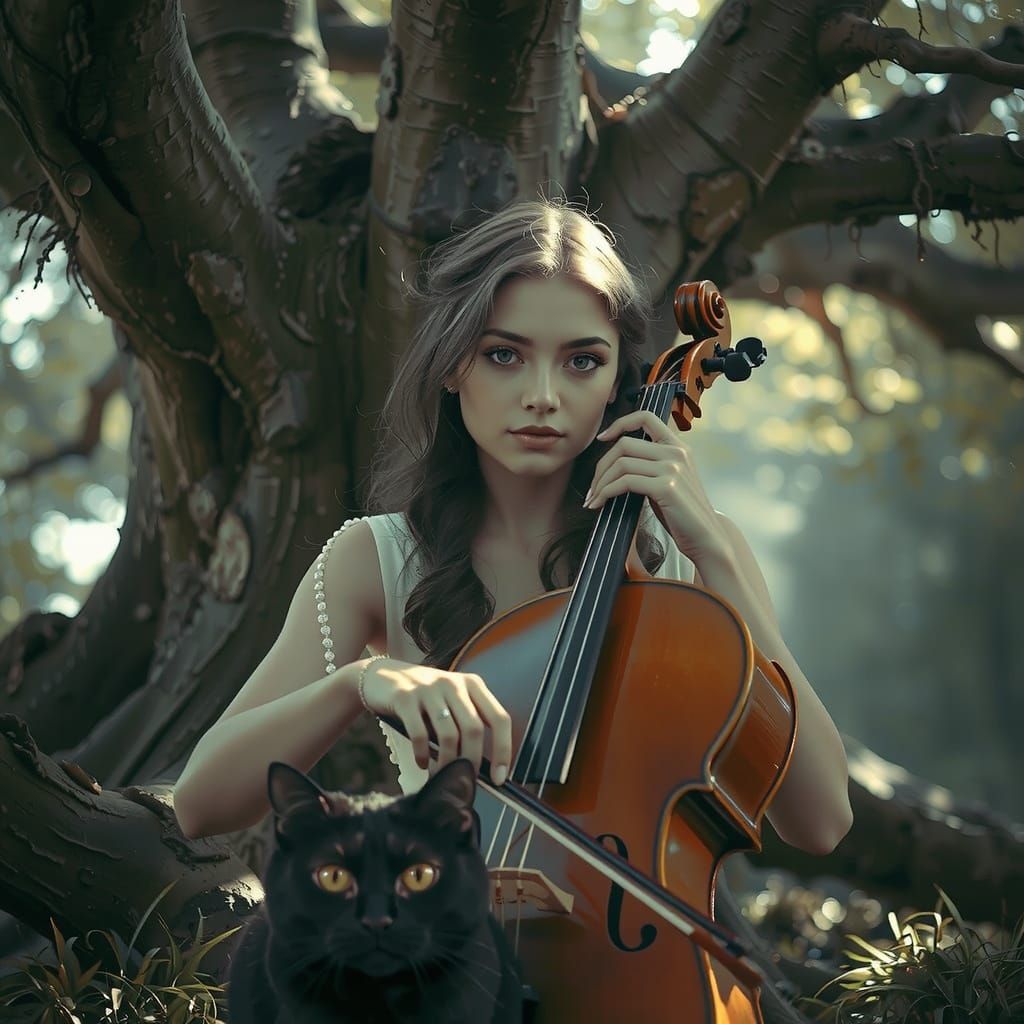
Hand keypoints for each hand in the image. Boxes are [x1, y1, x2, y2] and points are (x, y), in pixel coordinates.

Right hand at [360, 659, 511, 784]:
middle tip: (464, 781)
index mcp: (472, 684)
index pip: (499, 718)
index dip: (504, 750)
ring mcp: (429, 689)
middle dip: (471, 762)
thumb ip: (466, 723)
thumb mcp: (451, 701)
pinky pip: (420, 734)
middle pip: (474, 729)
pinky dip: (422, 755)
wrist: (381, 677)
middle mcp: (453, 683)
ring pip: (449, 735)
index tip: (500, 777)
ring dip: (447, 763)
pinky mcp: (405, 698)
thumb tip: (479, 766)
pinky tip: (422, 763)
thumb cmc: (422, 696)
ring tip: (441, 776)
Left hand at [585, 410, 727, 564]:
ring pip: (621, 464)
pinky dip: (607, 492)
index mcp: (678, 446)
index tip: (602, 438)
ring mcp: (673, 468)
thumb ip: (650, 464)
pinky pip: (625, 482)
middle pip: (624, 444)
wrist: (705, 537)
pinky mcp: (667, 487)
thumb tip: (615, 461)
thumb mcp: (669, 480)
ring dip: (600, 483)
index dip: (620, 423)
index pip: (646, 417)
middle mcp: (676, 452)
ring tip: (594, 499)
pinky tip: (601, 504)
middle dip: (601, 467)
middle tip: (592, 488)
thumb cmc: (681, 513)